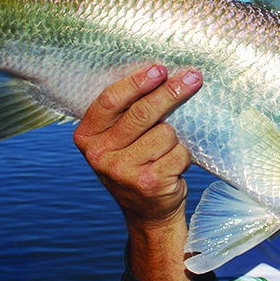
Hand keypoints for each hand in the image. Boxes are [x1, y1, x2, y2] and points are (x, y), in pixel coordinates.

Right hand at [73, 64, 202, 280]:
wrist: (147, 211)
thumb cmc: (136, 163)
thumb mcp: (118, 139)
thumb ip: (125, 112)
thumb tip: (160, 72)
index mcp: (86, 137)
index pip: (110, 100)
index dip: (137, 81)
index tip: (160, 68)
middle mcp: (99, 155)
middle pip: (141, 112)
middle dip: (171, 92)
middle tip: (193, 78)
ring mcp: (123, 171)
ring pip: (165, 132)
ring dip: (175, 138)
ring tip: (166, 151)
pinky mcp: (149, 183)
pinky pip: (178, 152)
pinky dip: (183, 156)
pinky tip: (173, 166)